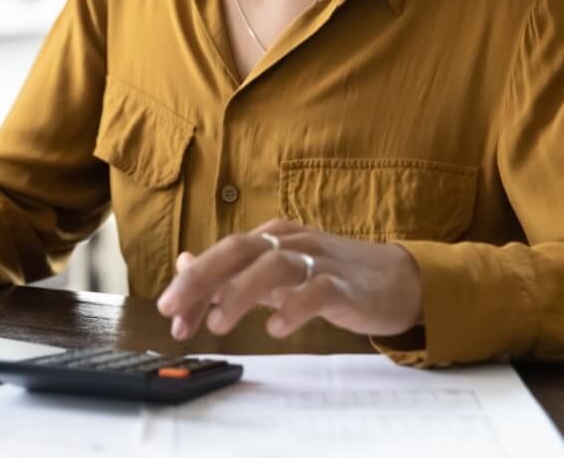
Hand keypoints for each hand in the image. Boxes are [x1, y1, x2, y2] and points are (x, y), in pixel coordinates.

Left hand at [156, 218, 422, 341]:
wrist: (398, 279)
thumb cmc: (331, 275)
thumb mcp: (276, 270)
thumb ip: (233, 270)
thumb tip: (185, 264)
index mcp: (271, 238)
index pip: (222, 254)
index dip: (192, 280)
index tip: (169, 312)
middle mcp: (290, 242)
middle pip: (238, 249)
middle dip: (202, 278)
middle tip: (173, 309)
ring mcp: (318, 259)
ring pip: (273, 265)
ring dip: (241, 293)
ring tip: (218, 323)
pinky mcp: (345, 284)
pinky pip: (317, 290)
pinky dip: (294, 307)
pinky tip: (276, 328)